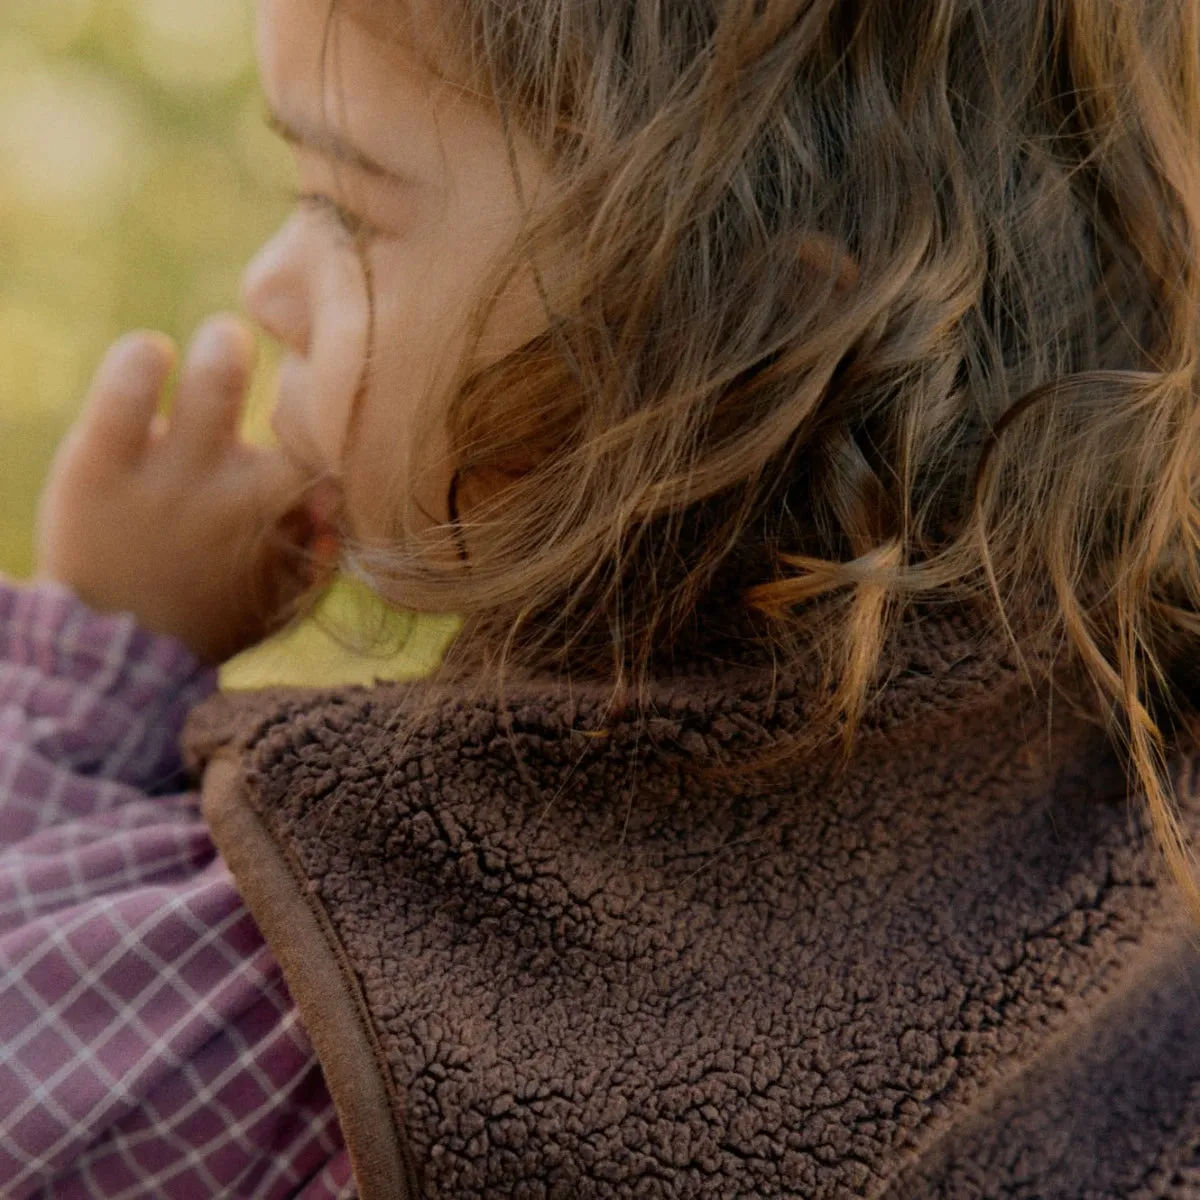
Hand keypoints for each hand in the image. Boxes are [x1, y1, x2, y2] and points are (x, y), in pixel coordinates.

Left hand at [34, 316, 334, 664]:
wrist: (118, 655)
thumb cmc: (213, 618)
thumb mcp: (282, 599)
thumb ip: (320, 555)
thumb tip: (339, 504)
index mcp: (277, 519)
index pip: (332, 454)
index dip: (339, 425)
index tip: (328, 413)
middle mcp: (232, 493)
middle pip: (293, 411)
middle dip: (302, 377)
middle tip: (296, 367)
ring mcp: (167, 474)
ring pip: (214, 381)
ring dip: (225, 348)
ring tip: (223, 342)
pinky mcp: (100, 463)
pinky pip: (127, 390)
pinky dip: (143, 360)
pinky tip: (153, 356)